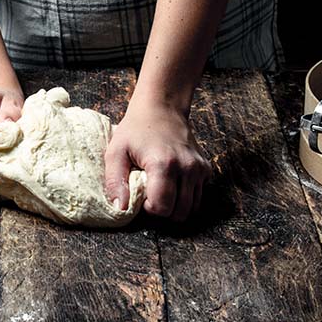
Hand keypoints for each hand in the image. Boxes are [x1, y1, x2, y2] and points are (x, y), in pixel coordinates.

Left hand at [104, 104, 211, 221]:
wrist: (161, 108)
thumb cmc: (134, 130)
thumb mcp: (115, 152)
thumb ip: (115, 182)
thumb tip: (121, 209)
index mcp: (163, 165)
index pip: (162, 208)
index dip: (148, 208)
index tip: (141, 194)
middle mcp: (186, 168)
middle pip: (179, 213)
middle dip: (163, 210)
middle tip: (150, 193)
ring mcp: (199, 168)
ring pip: (192, 208)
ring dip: (176, 206)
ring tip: (160, 189)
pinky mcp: (206, 168)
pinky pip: (199, 196)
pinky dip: (186, 196)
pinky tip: (172, 182)